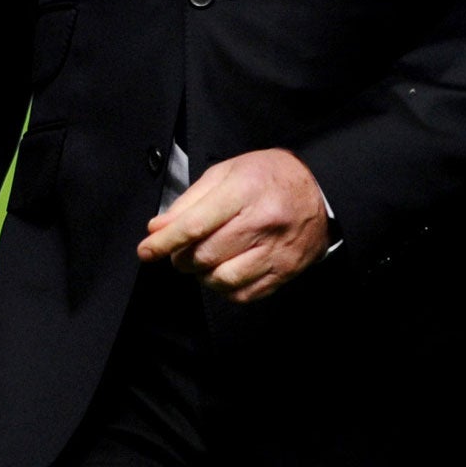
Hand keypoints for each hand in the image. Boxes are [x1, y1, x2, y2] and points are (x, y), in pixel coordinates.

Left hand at [137, 146, 328, 302]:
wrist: (319, 189)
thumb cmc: (267, 176)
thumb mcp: (225, 173)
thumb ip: (189, 202)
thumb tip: (158, 228)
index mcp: (243, 192)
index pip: (195, 225)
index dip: (165, 242)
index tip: (146, 251)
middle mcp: (262, 223)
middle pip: (207, 255)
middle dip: (181, 259)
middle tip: (177, 252)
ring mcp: (277, 250)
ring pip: (225, 279)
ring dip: (202, 275)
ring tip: (201, 262)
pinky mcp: (287, 271)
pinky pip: (247, 293)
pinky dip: (225, 289)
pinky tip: (222, 272)